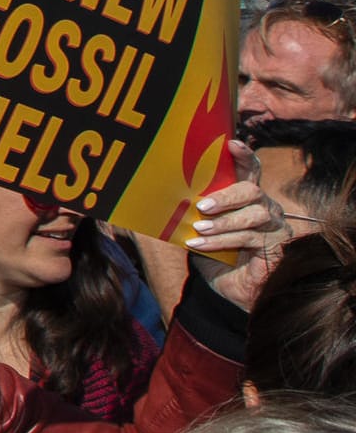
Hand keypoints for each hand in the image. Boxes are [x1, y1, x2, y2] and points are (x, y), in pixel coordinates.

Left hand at [188, 139, 289, 309]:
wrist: (230, 288)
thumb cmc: (215, 256)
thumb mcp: (198, 231)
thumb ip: (190, 213)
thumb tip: (156, 198)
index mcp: (247, 197)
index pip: (250, 170)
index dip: (244, 156)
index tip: (231, 144)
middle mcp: (265, 207)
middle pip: (252, 190)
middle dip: (226, 196)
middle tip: (201, 205)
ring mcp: (275, 225)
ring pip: (253, 214)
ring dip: (222, 221)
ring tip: (198, 228)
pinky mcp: (277, 245)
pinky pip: (249, 238)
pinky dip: (220, 241)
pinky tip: (199, 244)